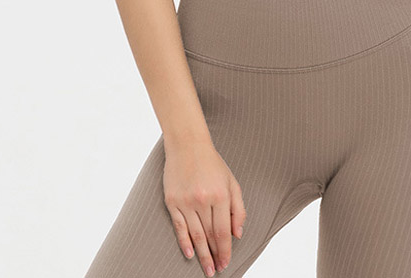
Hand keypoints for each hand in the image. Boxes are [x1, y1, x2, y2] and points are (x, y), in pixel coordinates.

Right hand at [163, 140, 245, 275]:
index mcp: (220, 195)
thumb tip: (238, 234)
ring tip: (207, 268)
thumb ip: (238, 208)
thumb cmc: (212, 163)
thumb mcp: (231, 181)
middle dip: (214, 255)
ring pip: (195, 234)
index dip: (226, 250)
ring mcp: (186, 201)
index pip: (223, 231)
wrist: (187, 145)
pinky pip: (179, 226)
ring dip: (201, 254)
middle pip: (210, 235)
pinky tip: (189, 254)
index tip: (226, 263)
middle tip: (217, 270)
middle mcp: (203, 200)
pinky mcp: (172, 201)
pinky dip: (184, 242)